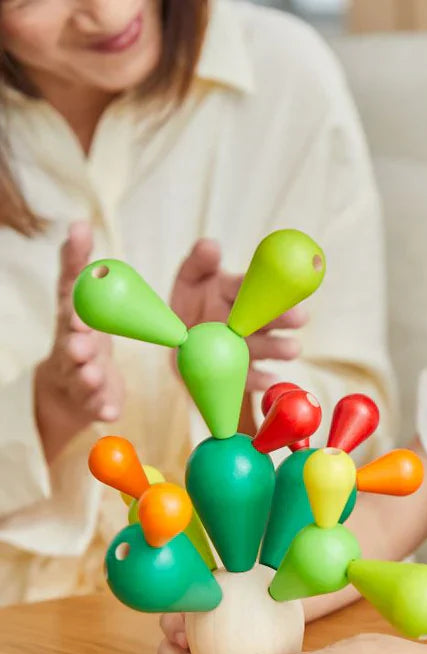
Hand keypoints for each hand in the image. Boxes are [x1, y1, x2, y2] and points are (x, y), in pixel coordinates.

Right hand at [34, 222, 124, 462]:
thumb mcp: (78, 297)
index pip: (69, 304)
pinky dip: (103, 407)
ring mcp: (79, 375)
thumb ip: (78, 265)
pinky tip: (112, 412)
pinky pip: (97, 405)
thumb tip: (78, 223)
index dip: (72, 304)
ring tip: (93, 375)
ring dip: (88, 375)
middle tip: (83, 341)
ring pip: (81, 375)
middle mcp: (71, 347)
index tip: (77, 309)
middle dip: (76, 342)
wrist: (68, 384)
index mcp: (72, 319)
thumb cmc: (81, 331)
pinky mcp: (92, 400)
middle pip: (71, 344)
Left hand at [170, 239, 307, 392]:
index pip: (254, 286)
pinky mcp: (243, 371)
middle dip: (284, 317)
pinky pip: (251, 377)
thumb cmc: (191, 304)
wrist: (184, 345)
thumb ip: (199, 262)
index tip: (283, 282)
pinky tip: (269, 380)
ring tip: (292, 349)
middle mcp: (250, 319)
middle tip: (300, 317)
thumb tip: (211, 244)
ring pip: (266, 346)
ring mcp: (249, 346)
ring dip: (279, 348)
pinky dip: (260, 379)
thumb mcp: (190, 280)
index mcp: (238, 292)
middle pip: (268, 317)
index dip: (267, 285)